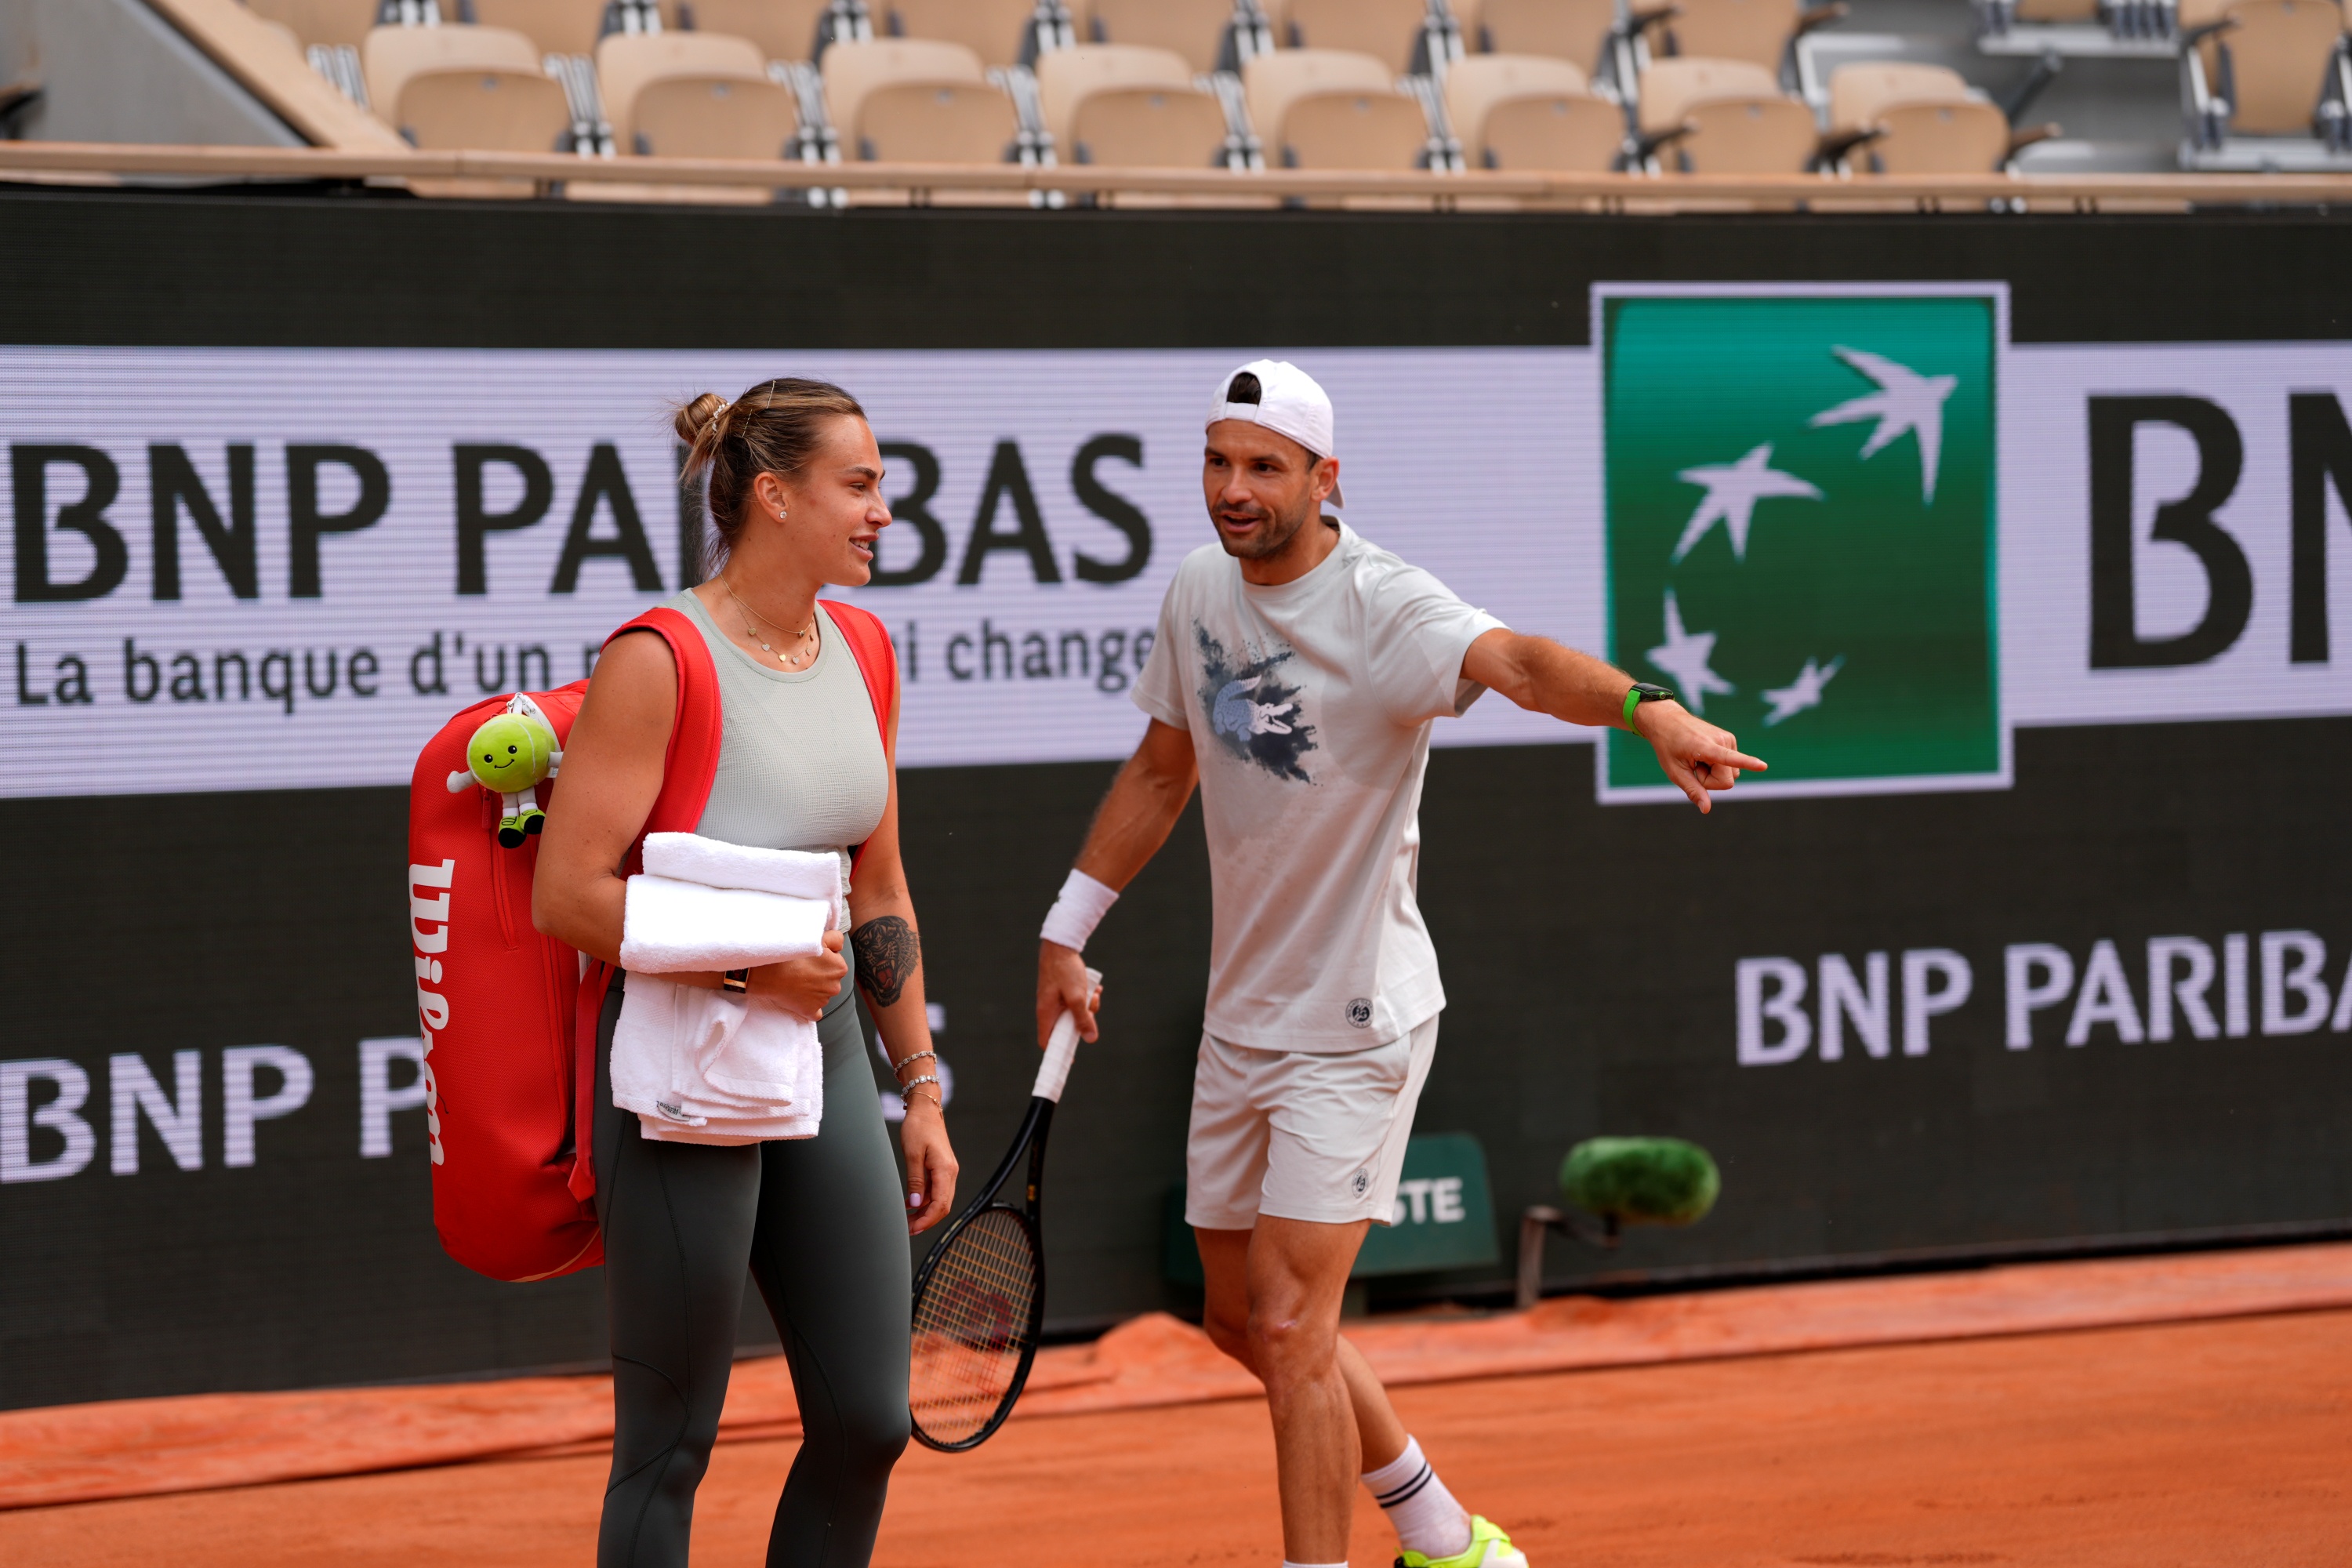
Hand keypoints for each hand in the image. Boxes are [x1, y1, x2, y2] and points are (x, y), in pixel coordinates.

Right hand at [754, 928, 848, 1019]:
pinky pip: (814, 1012)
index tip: (810, 957)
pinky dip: (809, 1006)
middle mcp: (835, 986)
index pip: (835, 962)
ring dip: (812, 988)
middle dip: (819, 974)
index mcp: (840, 968)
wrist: (770, 971)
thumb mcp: (819, 938)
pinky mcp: (810, 1011)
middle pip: (829, 979)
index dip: (823, 959)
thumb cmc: (793, 953)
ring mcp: (823, 1001)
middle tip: (802, 968)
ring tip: (796, 980)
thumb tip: (839, 946)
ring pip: (821, 993)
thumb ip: (836, 939)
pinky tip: (801, 998)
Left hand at [900, 1095, 956, 1234]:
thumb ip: (915, 1180)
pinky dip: (924, 1200)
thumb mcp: (912, 1153)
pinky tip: (910, 1204)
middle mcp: (950, 1172)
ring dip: (925, 1212)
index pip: (940, 1204)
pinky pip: (936, 1190)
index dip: (927, 1220)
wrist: (926, 1109)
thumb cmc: (918, 1127)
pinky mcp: (941, 1168)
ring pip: (940, 1200)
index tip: (913, 1228)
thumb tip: (915, 1203)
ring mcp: (947, 1170)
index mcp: (945, 1170)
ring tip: (907, 1220)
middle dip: (926, 1220)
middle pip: (943, 1206)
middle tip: (908, 1229)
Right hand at [1038, 940, 1103, 1048]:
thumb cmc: (1065, 970)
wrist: (1061, 945)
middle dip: (1082, 1022)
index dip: (1058, 1051)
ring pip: (1073, 1013)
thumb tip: (1090, 1039)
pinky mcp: (1061, 991)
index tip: (1070, 1058)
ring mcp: (1055, 1000)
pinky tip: (1094, 988)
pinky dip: (1086, 997)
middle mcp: (1048, 1008)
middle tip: (1091, 1012)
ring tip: (1094, 993)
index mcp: (1046, 1013)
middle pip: (1066, 1027)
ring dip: (1087, 1007)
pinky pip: (1075, 1001)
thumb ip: (1083, 1019)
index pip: (1047, 1041)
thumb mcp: (1077, 997)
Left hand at [1634, 700, 1766, 813]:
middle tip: (1694, 765)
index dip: (1747, 764)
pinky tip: (1704, 754)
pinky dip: (1717, 765)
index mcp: (1706, 747)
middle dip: (1710, 781)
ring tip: (1698, 758)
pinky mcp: (1730, 740)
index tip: (1763, 766)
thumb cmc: (1668, 747)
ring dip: (1714, 773)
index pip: (1730, 758)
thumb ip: (1693, 790)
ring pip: (1731, 774)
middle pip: (1727, 780)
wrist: (1668, 721)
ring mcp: (1728, 739)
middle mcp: (1722, 740)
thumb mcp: (1675, 772)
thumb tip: (1706, 810)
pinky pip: (1730, 766)